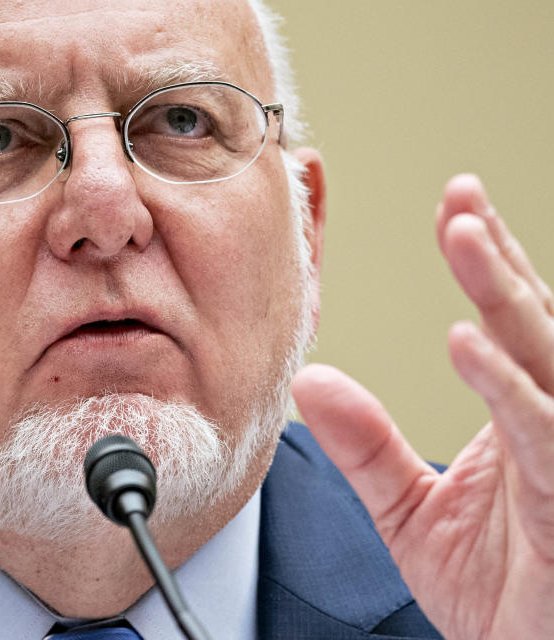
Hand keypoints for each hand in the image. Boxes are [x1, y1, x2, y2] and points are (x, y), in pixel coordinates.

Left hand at [292, 174, 553, 638]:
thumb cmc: (495, 587)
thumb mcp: (409, 510)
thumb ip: (365, 444)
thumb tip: (309, 381)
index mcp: (522, 419)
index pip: (505, 324)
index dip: (485, 263)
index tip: (453, 206)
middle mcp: (552, 426)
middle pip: (529, 325)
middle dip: (495, 260)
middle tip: (459, 201)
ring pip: (544, 361)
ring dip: (507, 297)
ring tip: (465, 240)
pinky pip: (543, 433)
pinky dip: (505, 387)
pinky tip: (470, 344)